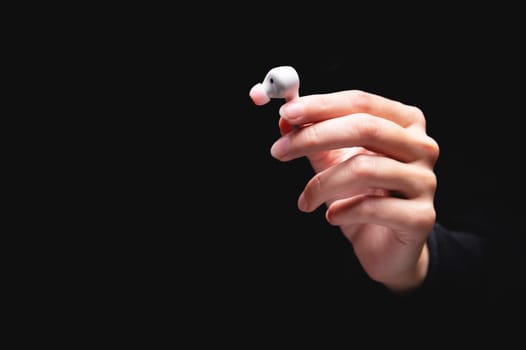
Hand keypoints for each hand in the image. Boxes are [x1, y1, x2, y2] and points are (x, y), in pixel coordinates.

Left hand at [270, 90, 438, 291]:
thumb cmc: (361, 196)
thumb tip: (285, 120)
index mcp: (405, 123)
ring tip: (305, 200)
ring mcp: (425, 181)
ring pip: (364, 169)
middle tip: (278, 150)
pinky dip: (342, 211)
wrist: (386, 246)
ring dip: (322, 184)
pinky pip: (372, 207)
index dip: (321, 106)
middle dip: (314, 137)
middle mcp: (422, 147)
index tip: (285, 114)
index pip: (361, 102)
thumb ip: (315, 138)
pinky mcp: (421, 217)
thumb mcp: (335, 161)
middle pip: (365, 128)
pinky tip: (332, 216)